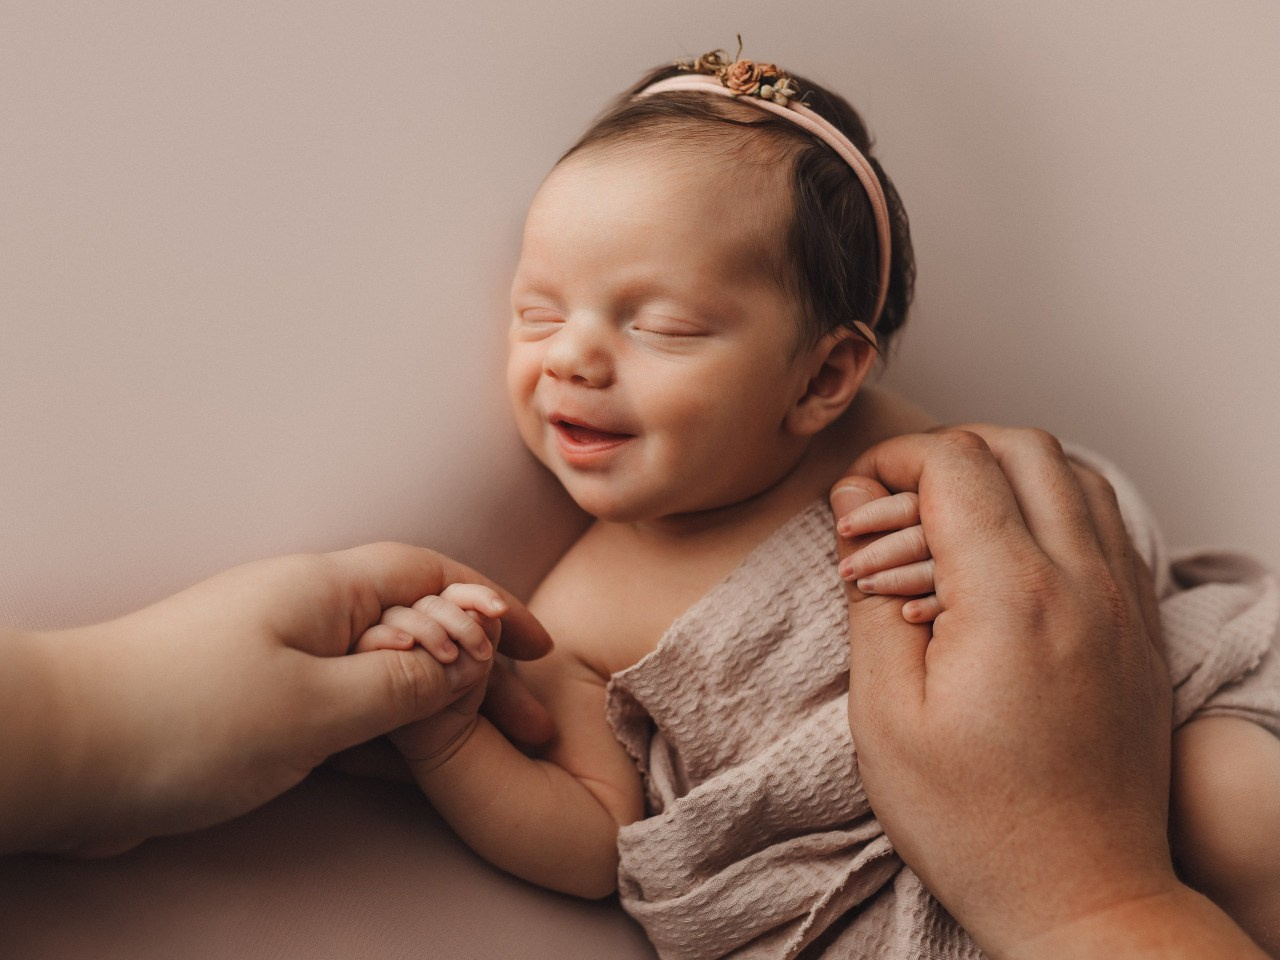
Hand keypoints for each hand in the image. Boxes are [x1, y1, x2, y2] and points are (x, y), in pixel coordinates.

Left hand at [2, 542, 552, 855]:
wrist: (64, 754)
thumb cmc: (187, 717)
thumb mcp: (317, 705)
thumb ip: (404, 685)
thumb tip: (469, 662)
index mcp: (324, 589)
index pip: (432, 574)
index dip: (492, 605)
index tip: (537, 647)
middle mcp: (307, 612)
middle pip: (416, 625)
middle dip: (478, 667)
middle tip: (529, 720)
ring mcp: (282, 658)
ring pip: (383, 672)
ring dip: (438, 704)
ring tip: (492, 747)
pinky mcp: (260, 705)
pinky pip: (345, 708)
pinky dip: (387, 732)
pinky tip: (417, 767)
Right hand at [831, 427, 1264, 958]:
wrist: (1082, 894)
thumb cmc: (976, 822)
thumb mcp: (885, 718)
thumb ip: (867, 600)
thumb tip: (854, 513)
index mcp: (1012, 599)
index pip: (956, 465)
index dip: (891, 462)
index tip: (854, 498)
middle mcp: (1083, 583)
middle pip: (1021, 447)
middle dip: (945, 451)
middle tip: (894, 500)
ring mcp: (1124, 603)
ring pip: (1073, 474)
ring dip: (1003, 472)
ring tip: (947, 523)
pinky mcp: (1140, 627)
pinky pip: (1106, 523)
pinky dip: (1050, 506)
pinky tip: (1007, 554)